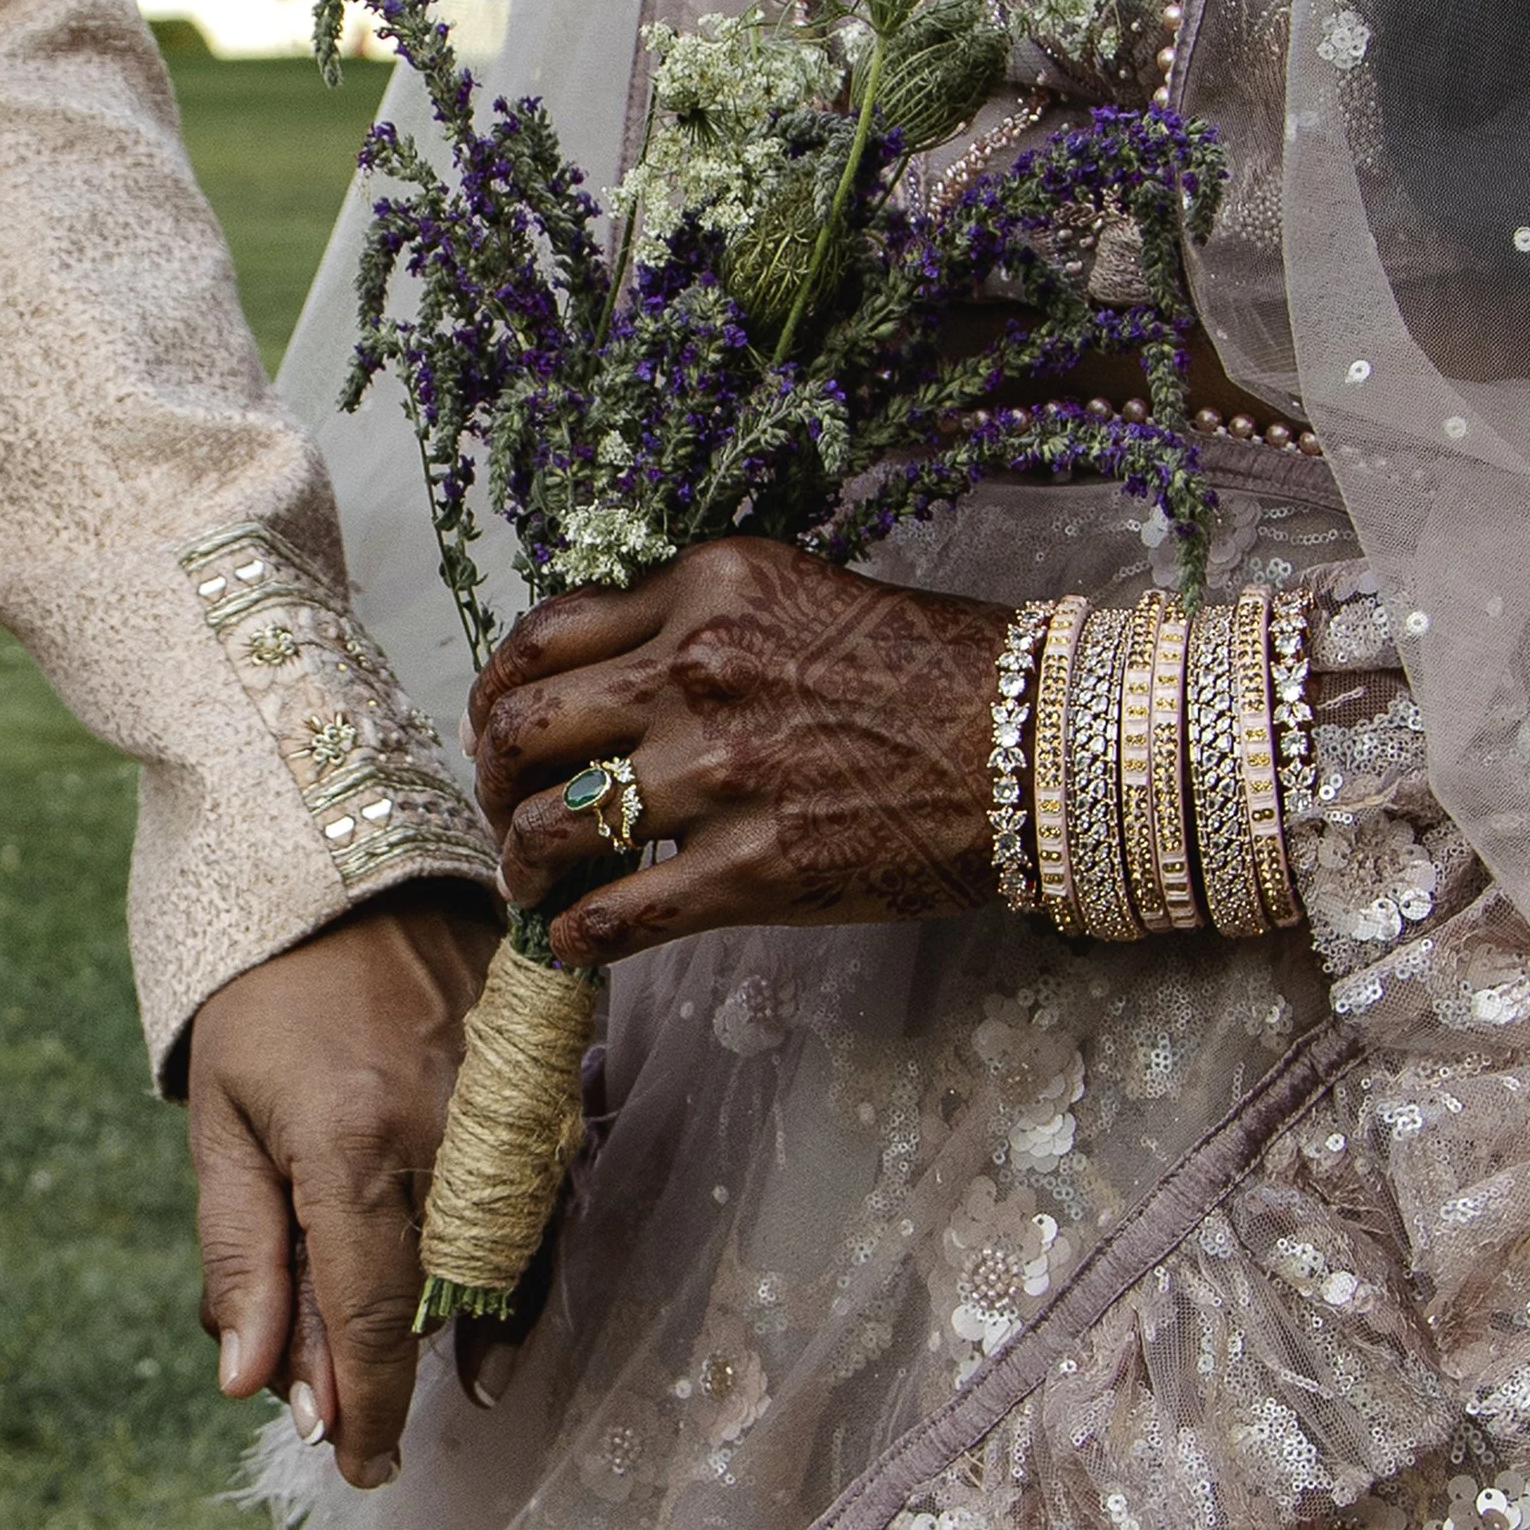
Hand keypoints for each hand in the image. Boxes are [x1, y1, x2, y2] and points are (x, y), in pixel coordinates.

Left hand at [188, 880, 497, 1486]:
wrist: (341, 863)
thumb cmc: (262, 996)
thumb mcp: (222, 1122)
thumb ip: (241, 1253)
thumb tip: (249, 1382)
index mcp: (351, 1143)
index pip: (371, 1315)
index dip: (368, 1406)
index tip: (359, 1466)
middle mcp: (444, 1130)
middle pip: (443, 1300)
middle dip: (405, 1373)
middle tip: (366, 1418)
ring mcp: (506, 1101)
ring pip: (508, 1256)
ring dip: (471, 1326)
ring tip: (444, 1373)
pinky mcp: (543, 1074)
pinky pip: (548, 1193)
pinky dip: (520, 1256)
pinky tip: (497, 1292)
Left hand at [467, 537, 1006, 965]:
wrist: (1036, 747)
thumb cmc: (927, 667)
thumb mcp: (794, 594)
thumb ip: (690, 621)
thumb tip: (590, 682)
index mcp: (705, 592)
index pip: (544, 638)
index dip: (497, 694)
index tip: (494, 729)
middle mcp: (697, 673)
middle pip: (526, 731)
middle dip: (493, 780)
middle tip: (501, 810)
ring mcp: (721, 776)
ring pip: (553, 828)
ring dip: (521, 862)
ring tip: (527, 881)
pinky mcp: (753, 871)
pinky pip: (617, 916)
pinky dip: (575, 934)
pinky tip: (572, 937)